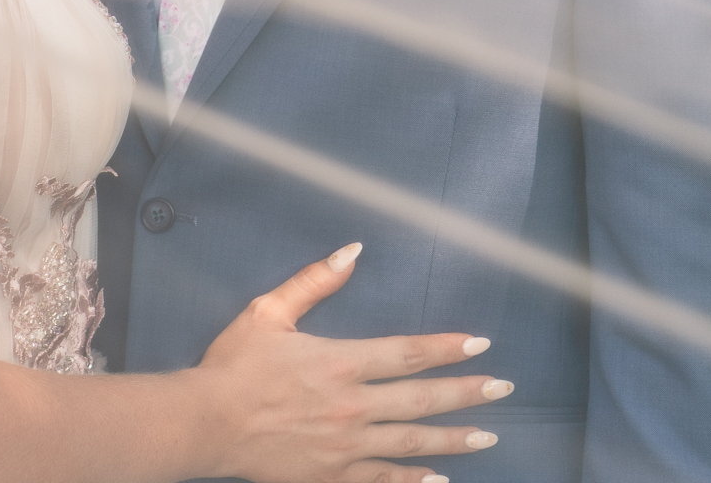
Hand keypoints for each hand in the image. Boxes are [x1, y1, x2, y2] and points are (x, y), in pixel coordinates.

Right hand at [197, 243, 513, 482]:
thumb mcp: (270, 311)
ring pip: (413, 443)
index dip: (448, 346)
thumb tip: (352, 251)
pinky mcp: (332, 476)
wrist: (207, 423)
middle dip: (467, 392)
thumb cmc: (234, 365)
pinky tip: (440, 479)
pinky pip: (384, 481)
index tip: (481, 343)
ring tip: (488, 436)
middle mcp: (352, 406)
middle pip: (422, 398)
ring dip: (454, 438)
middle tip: (504, 388)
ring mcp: (346, 447)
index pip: (408, 352)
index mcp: (340, 361)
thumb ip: (314, 281)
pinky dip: (415, 481)